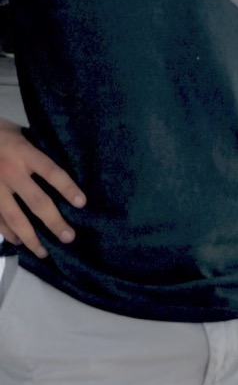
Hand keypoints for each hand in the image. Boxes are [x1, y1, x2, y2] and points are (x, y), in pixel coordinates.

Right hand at [0, 121, 84, 258]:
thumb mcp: (20, 132)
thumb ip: (37, 149)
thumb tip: (63, 164)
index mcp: (24, 152)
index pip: (51, 172)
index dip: (67, 188)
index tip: (82, 203)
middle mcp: (10, 172)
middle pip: (36, 201)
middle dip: (54, 221)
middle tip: (69, 237)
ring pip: (14, 217)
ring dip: (30, 237)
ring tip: (44, 251)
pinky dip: (8, 233)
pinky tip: (19, 242)